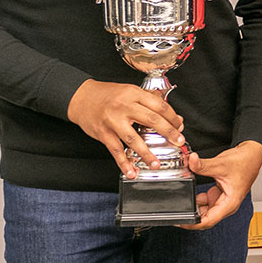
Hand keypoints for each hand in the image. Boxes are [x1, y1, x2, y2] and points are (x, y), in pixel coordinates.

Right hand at [66, 80, 185, 177]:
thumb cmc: (108, 95)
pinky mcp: (103, 133)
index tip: (179, 126)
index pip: (159, 106)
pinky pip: (116, 150)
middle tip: (178, 142)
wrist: (81, 97)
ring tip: (155, 163)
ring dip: (146, 153)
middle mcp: (124, 107)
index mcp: (134, 94)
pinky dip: (123, 163)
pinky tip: (131, 171)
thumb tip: (172, 116)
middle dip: (168, 132)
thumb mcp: (130, 91)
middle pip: (151, 120)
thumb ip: (150, 101)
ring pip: (133, 139)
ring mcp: (113, 121)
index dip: (172, 117)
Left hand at [180, 141, 261, 229]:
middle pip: (205, 218)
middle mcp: (227, 205)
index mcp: (230, 203)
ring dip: (195, 205)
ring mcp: (223, 201)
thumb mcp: (221, 164)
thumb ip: (202, 165)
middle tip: (177, 209)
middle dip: (191, 214)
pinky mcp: (220, 196)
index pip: (208, 221)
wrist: (252, 155)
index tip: (180, 222)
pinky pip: (206, 202)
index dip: (192, 224)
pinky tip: (195, 190)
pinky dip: (198, 198)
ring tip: (187, 195)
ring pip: (204, 211)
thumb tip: (190, 161)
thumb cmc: (245, 163)